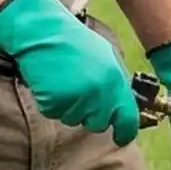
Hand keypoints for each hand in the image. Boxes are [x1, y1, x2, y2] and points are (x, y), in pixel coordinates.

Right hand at [0, 0, 136, 144]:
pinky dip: (50, 102)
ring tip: (62, 80)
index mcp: (115, 80)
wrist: (42, 31)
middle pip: (98, 123)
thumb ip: (116, 83)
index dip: (125, 132)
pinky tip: (49, 82)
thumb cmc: (72, 41)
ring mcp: (78, 99)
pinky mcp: (56, 102)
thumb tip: (123, 107)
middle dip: (89, 115)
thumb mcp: (105, 56)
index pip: (128, 118)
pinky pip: (54, 113)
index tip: (121, 138)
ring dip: (68, 107)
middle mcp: (100, 93)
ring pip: (74, 119)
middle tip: (77, 93)